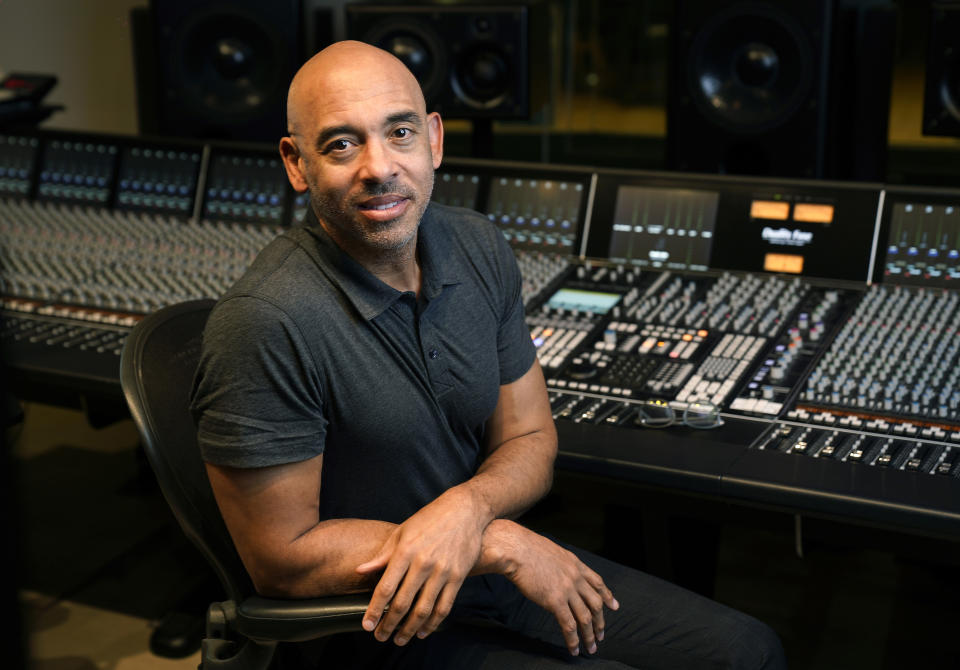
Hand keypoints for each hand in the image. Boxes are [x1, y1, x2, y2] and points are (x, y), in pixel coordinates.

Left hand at [355, 487, 487, 644]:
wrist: (465, 510)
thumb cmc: (429, 519)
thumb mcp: (401, 532)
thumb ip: (382, 555)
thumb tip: (360, 571)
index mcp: (405, 551)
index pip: (385, 588)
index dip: (374, 610)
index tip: (367, 625)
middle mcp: (423, 563)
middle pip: (402, 603)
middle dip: (389, 624)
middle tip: (380, 637)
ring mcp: (443, 571)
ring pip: (423, 609)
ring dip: (409, 629)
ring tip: (399, 639)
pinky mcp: (458, 576)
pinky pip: (444, 606)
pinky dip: (433, 623)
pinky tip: (423, 631)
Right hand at [487, 521, 618, 655]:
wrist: (517, 549)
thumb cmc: (526, 547)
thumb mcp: (552, 552)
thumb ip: (560, 565)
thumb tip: (556, 573)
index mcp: (575, 563)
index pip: (597, 582)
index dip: (607, 595)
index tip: (614, 606)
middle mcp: (575, 577)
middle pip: (595, 603)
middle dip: (600, 621)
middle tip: (601, 634)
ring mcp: (567, 589)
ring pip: (585, 617)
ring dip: (590, 635)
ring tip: (591, 647)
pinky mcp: (555, 601)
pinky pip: (569, 625)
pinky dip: (573, 639)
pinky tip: (574, 648)